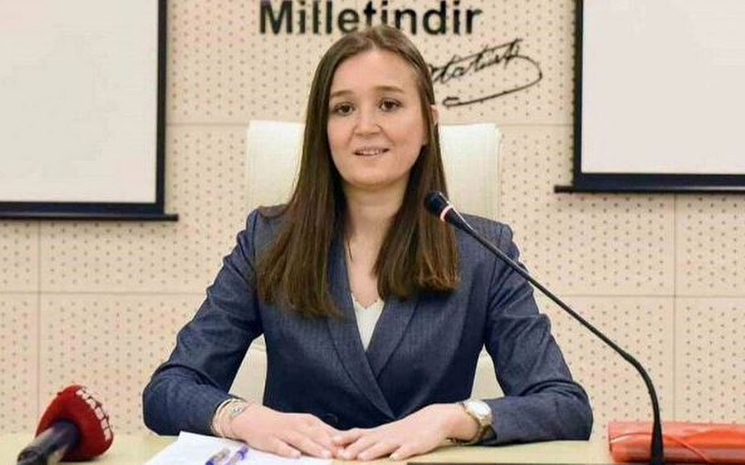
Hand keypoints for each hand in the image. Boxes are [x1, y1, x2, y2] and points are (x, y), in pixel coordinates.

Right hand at [228, 405, 341, 458]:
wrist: (256, 419)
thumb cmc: (284, 425)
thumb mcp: (304, 426)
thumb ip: (321, 434)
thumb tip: (342, 443)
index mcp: (309, 422)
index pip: (328, 432)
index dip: (341, 441)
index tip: (354, 449)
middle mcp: (298, 425)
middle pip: (318, 436)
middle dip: (332, 446)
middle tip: (345, 455)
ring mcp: (284, 432)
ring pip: (301, 440)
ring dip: (314, 448)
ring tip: (326, 455)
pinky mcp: (271, 439)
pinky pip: (280, 446)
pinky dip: (287, 450)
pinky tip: (295, 456)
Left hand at [332, 403, 477, 460]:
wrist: (432, 420)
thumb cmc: (404, 430)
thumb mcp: (384, 433)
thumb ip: (367, 439)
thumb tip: (344, 446)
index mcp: (379, 433)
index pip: (358, 434)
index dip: (344, 439)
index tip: (329, 443)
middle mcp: (387, 435)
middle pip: (368, 441)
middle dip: (354, 449)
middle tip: (341, 456)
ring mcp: (401, 440)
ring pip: (385, 446)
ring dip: (373, 452)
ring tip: (362, 458)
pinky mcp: (416, 445)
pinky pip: (408, 450)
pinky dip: (401, 454)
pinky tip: (395, 458)